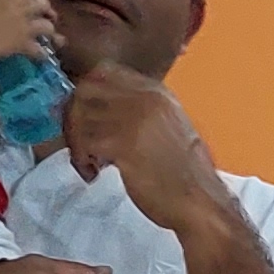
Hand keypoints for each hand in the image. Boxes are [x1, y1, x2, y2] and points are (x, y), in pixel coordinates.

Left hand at [59, 65, 222, 232]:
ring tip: (88, 162)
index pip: (105, 72)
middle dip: (73, 114)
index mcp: (157, 93)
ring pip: (80, 116)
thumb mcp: (167, 127)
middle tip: (77, 139)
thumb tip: (98, 112)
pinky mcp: (123, 144)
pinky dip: (81, 159)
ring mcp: (134, 120)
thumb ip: (139, 112)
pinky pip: (84, 141)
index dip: (86, 92)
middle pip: (86, 89)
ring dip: (76, 141)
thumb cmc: (186, 174)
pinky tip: (92, 173)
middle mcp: (146, 99)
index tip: (84, 115)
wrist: (200, 201)